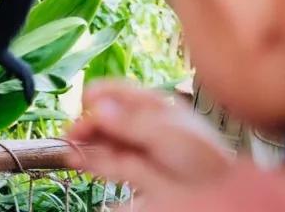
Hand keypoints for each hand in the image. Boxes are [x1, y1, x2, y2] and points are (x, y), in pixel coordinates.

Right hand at [64, 80, 232, 195]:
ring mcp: (136, 147)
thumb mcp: (166, 134)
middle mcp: (140, 124)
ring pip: (101, 140)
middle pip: (104, 118)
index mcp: (152, 106)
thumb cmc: (203, 158)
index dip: (97, 95)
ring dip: (83, 143)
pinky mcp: (133, 170)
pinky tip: (76, 160)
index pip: (117, 92)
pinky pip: (105, 162)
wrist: (217, 191)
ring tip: (67, 149)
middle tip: (71, 134)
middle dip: (85, 123)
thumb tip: (97, 107)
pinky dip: (89, 161)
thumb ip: (130, 122)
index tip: (82, 103)